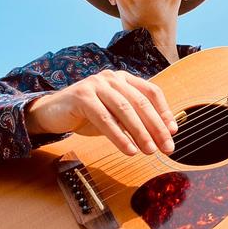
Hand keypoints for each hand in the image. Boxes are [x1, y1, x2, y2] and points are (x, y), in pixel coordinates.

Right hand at [25, 70, 177, 155]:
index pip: (151, 92)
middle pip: (141, 102)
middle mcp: (112, 78)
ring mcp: (96, 84)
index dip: (164, 112)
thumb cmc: (89, 114)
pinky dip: (119, 136)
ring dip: (141, 132)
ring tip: (150, 151)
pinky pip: (105, 119)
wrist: (54, 112)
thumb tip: (163, 134)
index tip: (173, 132)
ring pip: (125, 109)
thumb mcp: (116, 116)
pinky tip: (129, 150)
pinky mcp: (82, 96)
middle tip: (166, 147)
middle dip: (157, 126)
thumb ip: (135, 120)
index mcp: (124, 79)